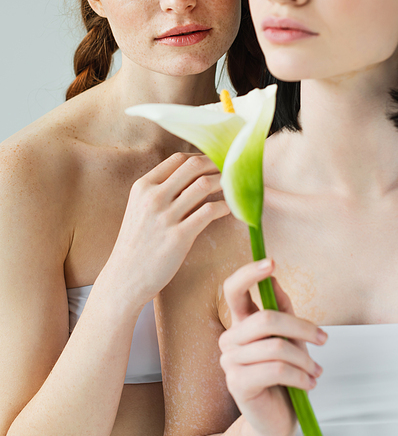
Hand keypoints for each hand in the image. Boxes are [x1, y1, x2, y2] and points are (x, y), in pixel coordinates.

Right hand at [103, 152, 228, 309]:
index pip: (179, 159)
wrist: (125, 278)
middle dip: (217, 164)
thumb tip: (193, 175)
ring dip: (225, 183)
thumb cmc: (137, 243)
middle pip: (193, 166)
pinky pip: (209, 211)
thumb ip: (161, 190)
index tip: (217, 162)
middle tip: (232, 171)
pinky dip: (224, 206)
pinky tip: (229, 209)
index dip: (202, 157)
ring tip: (235, 187)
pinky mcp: (178, 237)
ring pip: (204, 185)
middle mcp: (153, 197)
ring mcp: (165, 217)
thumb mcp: (140, 208)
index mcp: (143, 186)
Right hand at [219, 259, 326, 435]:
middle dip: (302, 327)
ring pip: (276, 346)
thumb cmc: (283, 376)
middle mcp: (230, 338)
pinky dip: (300, 375)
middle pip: (265, 318)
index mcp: (240, 323)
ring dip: (305, 359)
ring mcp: (230, 361)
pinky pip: (276, 370)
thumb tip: (274, 280)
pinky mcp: (237, 383)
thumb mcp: (289, 339)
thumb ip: (281, 310)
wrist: (276, 421)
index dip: (250, 273)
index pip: (233, 289)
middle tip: (323, 339)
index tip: (271, 262)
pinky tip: (309, 383)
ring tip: (316, 370)